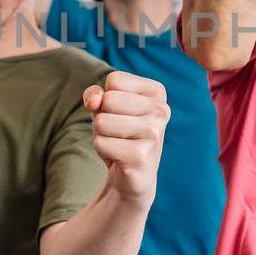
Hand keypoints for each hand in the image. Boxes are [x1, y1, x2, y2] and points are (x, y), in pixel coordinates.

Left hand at [83, 71, 168, 204]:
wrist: (133, 174)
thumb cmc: (119, 133)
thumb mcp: (105, 106)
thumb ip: (95, 94)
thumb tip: (94, 101)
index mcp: (157, 92)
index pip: (115, 80)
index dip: (106, 97)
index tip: (120, 113)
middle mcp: (161, 110)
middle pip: (108, 99)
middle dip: (102, 116)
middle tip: (117, 131)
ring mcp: (153, 134)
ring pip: (102, 121)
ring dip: (101, 134)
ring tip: (118, 143)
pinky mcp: (140, 156)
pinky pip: (101, 143)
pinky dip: (103, 151)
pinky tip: (119, 157)